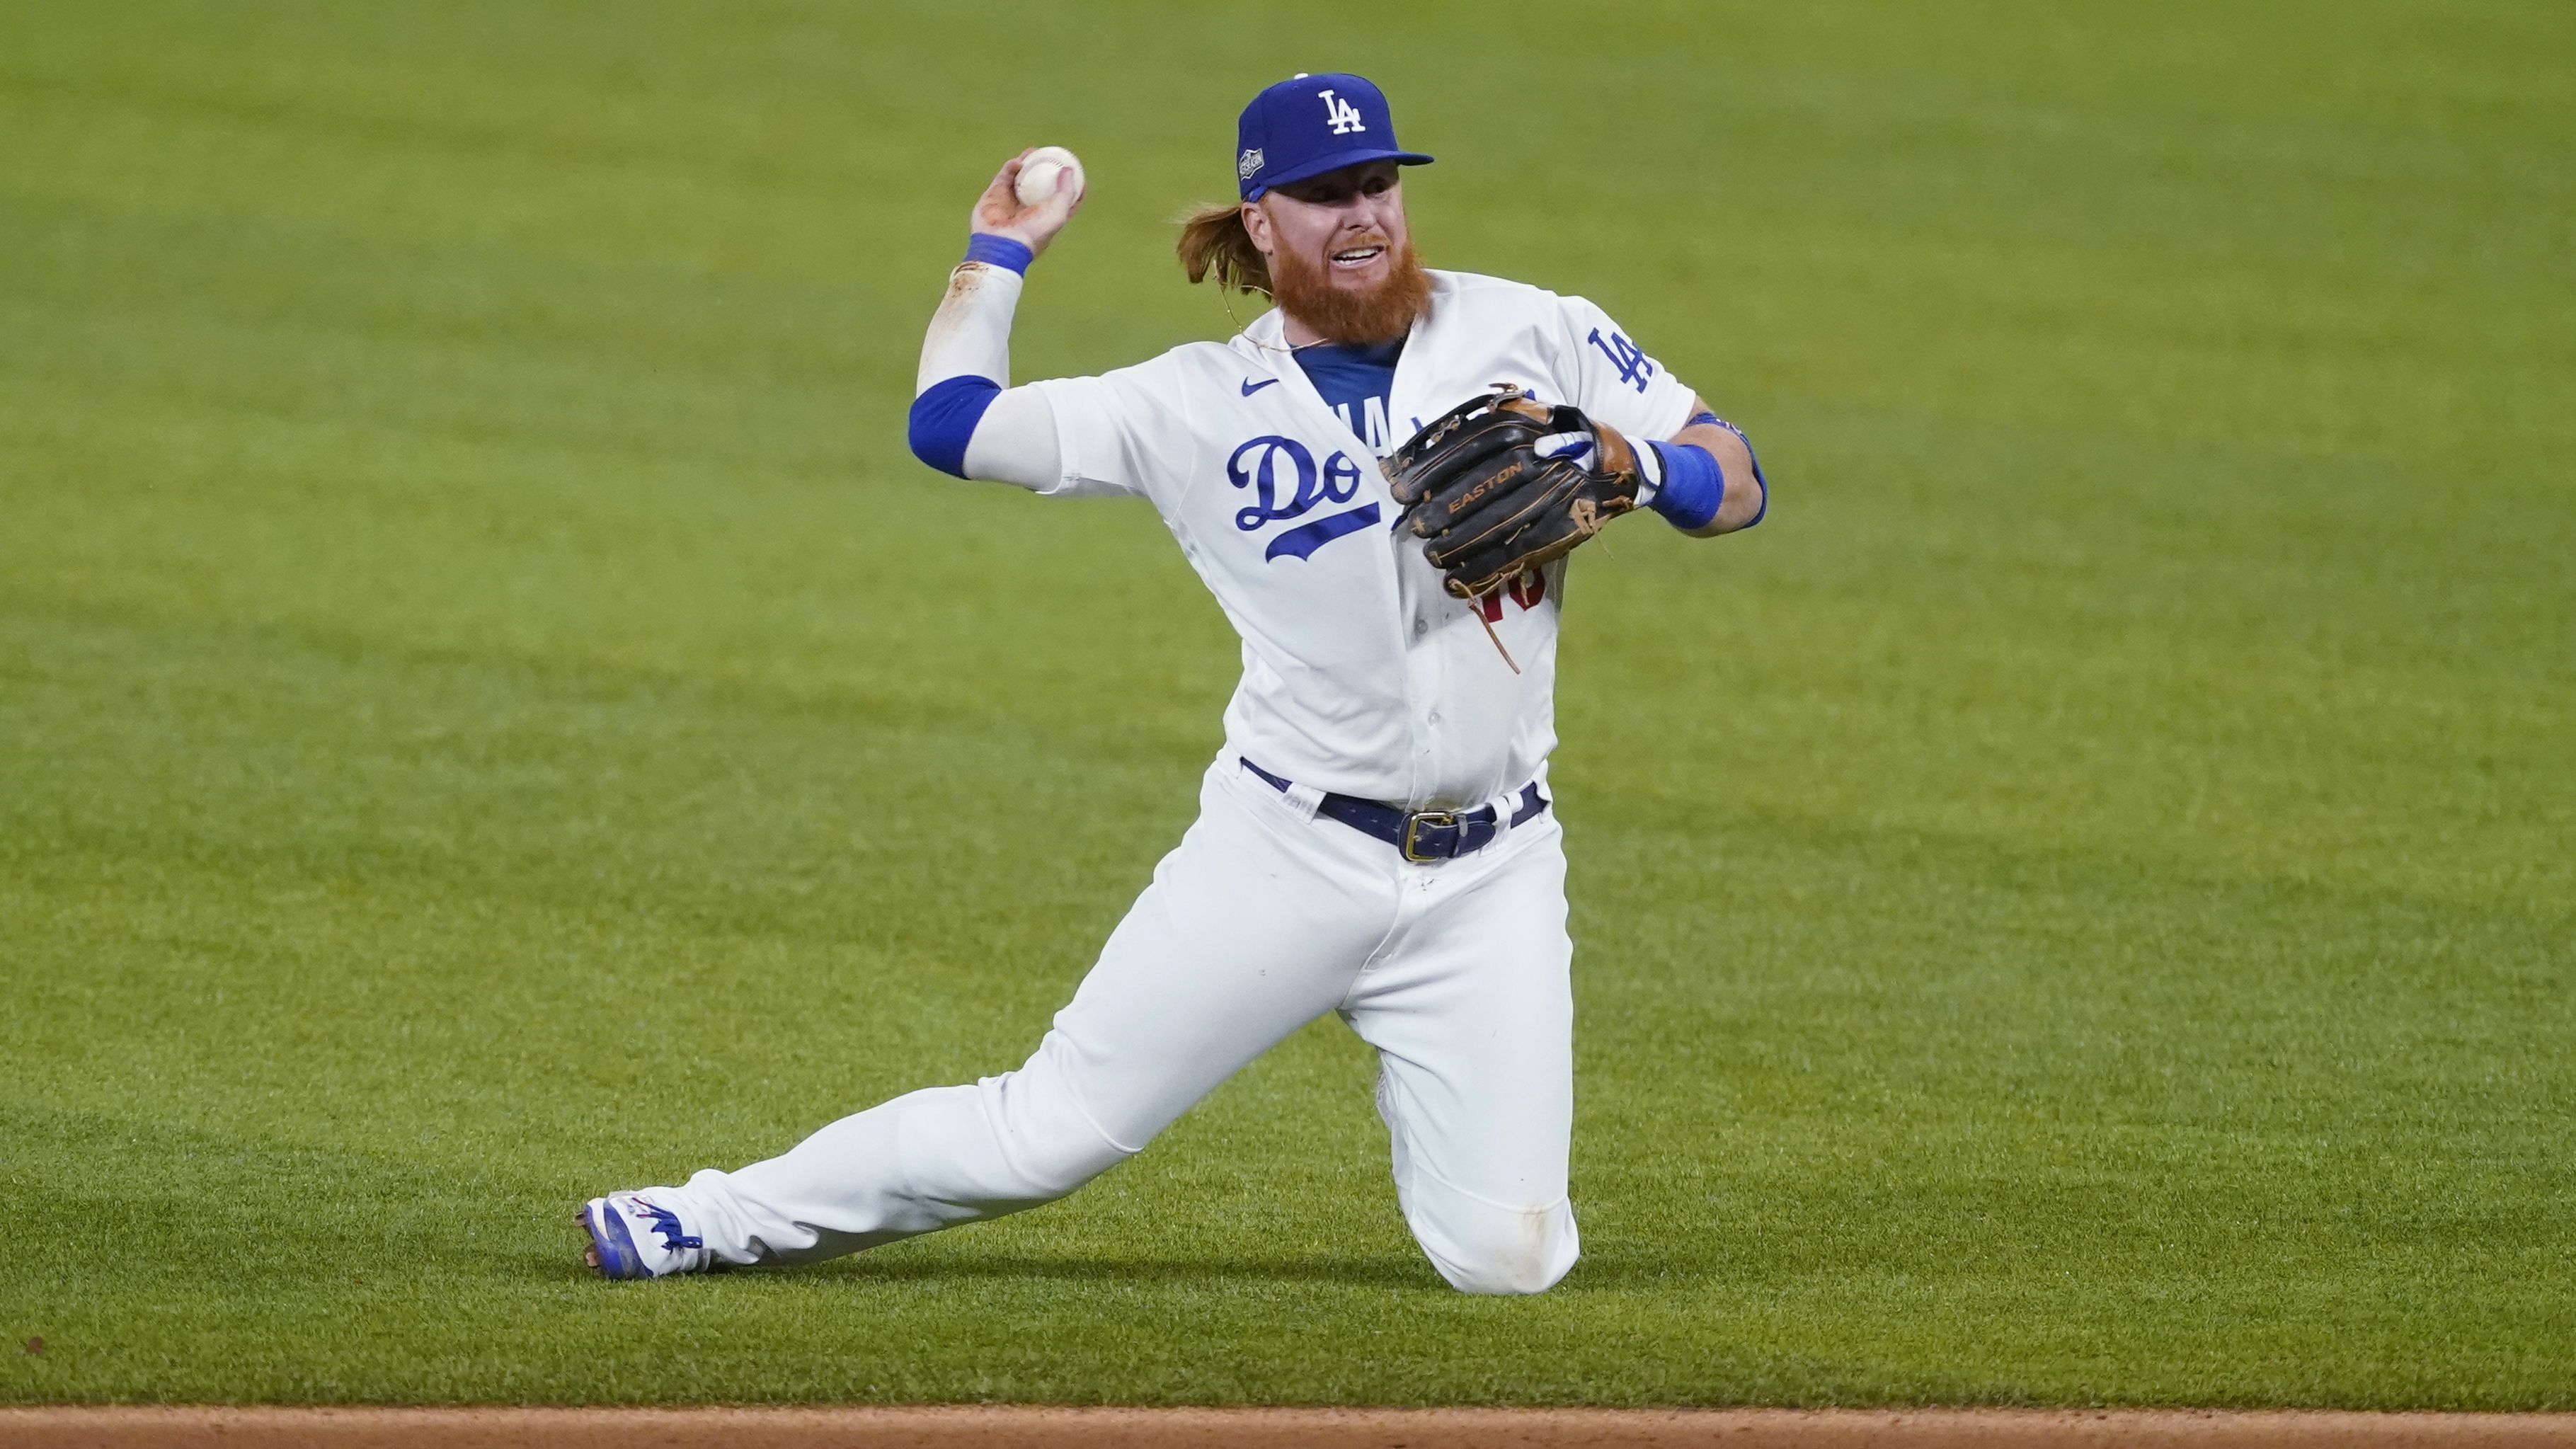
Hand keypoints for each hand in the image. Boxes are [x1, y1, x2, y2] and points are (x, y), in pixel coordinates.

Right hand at [969, 149, 1085, 257]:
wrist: (1001, 243)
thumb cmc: (1034, 232)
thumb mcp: (1058, 213)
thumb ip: (1066, 192)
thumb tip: (1069, 170)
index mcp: (1046, 216)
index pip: (1060, 198)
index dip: (1068, 184)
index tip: (1073, 169)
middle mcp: (1028, 208)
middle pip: (1038, 184)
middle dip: (1044, 169)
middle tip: (1050, 155)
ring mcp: (1010, 201)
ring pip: (1020, 178)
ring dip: (1026, 164)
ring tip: (1033, 152)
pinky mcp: (994, 195)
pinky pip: (1004, 177)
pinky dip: (1011, 167)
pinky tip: (1018, 162)